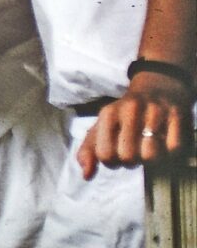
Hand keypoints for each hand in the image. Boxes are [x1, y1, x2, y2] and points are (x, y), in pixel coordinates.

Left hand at [77, 73, 192, 178]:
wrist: (158, 88)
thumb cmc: (126, 116)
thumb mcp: (102, 127)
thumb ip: (88, 151)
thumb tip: (86, 175)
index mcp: (108, 114)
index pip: (104, 155)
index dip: (112, 162)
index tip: (117, 154)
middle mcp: (130, 110)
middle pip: (128, 157)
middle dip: (132, 161)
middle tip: (135, 151)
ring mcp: (154, 111)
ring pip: (151, 155)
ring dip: (151, 159)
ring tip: (149, 148)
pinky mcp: (177, 116)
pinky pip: (173, 149)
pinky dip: (170, 152)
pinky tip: (164, 143)